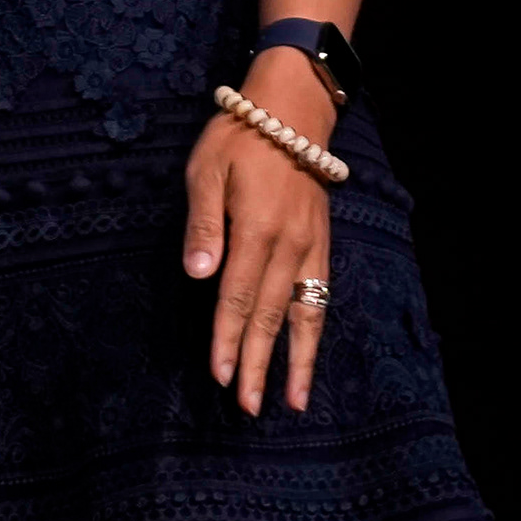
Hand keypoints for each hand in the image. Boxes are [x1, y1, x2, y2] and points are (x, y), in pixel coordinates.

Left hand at [183, 48, 341, 415]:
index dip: (227, 338)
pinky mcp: (322, 246)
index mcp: (256, 230)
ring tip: (292, 401)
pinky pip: (320, 299)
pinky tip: (309, 358)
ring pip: (304, 316)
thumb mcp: (205, 171)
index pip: (237, 297)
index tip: (219, 375)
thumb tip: (197, 276)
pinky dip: (315, 334)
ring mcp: (311, 249)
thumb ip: (203, 225)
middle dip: (257, 363)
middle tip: (248, 406)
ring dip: (295, 361)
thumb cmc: (238, 140)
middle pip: (270, 316)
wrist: (292, 114)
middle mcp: (289, 246)